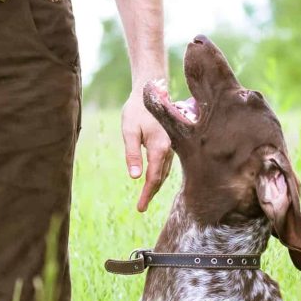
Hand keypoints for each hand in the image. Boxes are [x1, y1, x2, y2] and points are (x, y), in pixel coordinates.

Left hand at [122, 83, 172, 211]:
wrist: (150, 92)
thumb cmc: (137, 110)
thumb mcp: (129, 131)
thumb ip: (132, 153)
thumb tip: (135, 177)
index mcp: (159, 147)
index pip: (153, 178)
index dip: (147, 194)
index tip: (140, 208)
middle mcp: (169, 149)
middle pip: (160, 178)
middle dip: (150, 194)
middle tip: (141, 208)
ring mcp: (171, 147)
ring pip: (164, 173)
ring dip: (155, 186)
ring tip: (145, 198)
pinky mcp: (169, 145)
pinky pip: (165, 165)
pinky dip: (159, 176)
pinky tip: (153, 182)